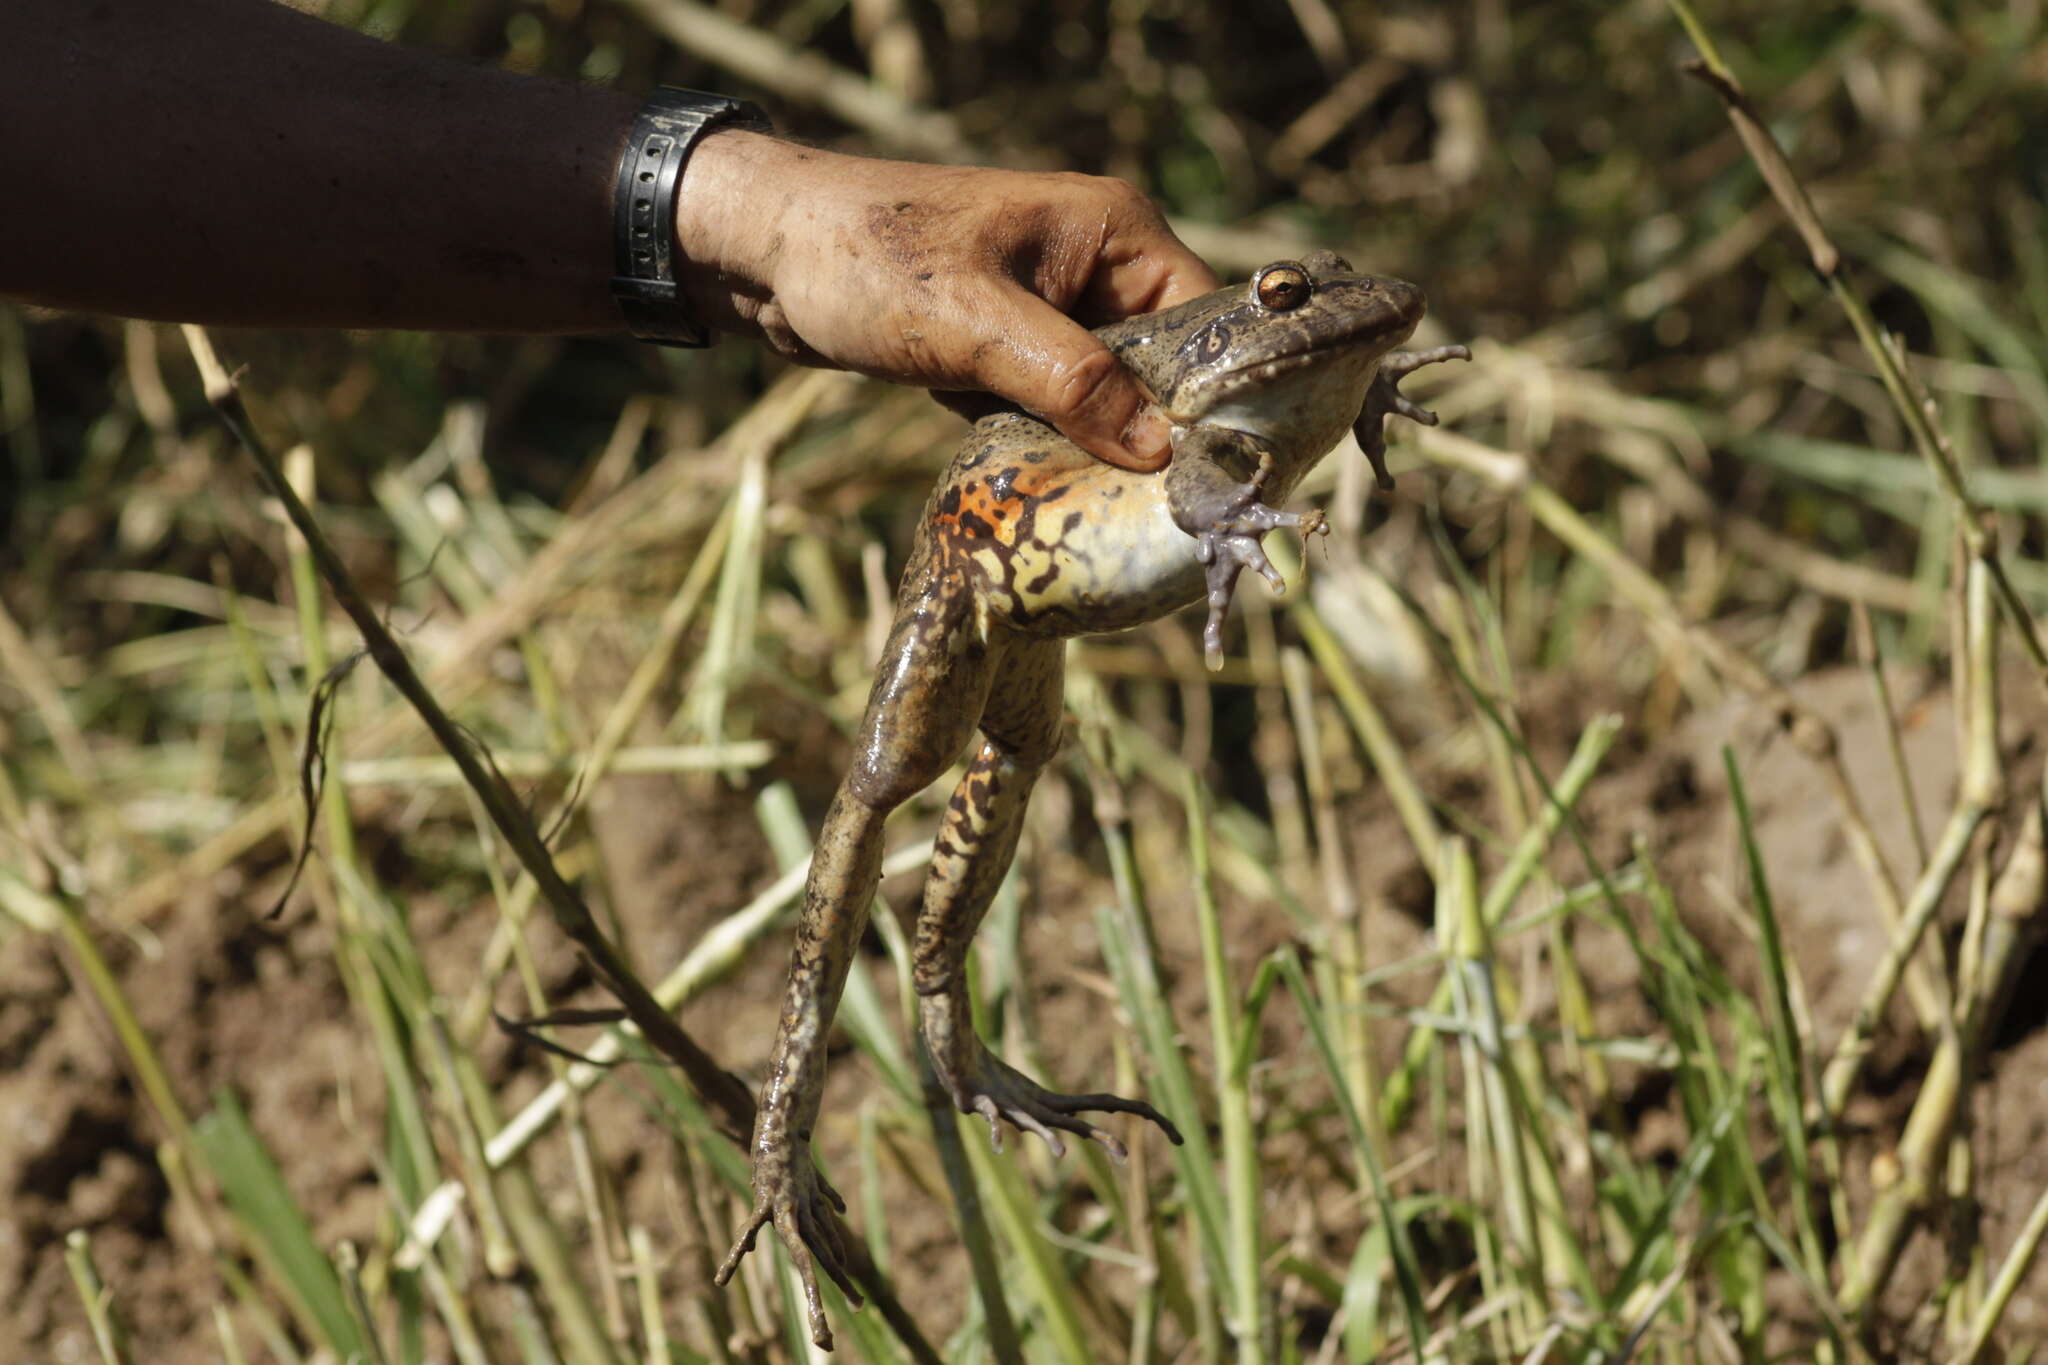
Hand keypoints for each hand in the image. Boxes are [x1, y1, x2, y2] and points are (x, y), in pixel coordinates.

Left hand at [675, 132, 1218, 470]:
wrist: (763, 251)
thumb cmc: (868, 260)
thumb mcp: (975, 325)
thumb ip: (1072, 382)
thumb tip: (1158, 452)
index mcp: (1114, 233)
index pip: (1204, 323)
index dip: (1210, 400)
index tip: (1210, 479)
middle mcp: (1097, 266)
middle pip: (1161, 369)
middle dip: (1151, 438)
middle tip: (1152, 515)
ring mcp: (1055, 308)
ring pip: (1108, 397)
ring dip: (1097, 449)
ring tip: (1103, 514)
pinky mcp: (1011, 346)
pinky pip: (1057, 406)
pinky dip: (1051, 444)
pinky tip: (1050, 491)